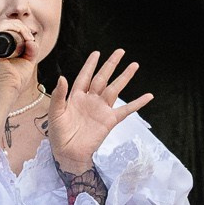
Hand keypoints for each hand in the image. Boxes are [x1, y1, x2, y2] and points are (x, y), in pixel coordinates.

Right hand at [0, 24, 39, 107]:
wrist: (8, 91)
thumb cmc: (15, 80)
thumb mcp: (27, 60)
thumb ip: (31, 49)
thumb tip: (32, 39)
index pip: (6, 28)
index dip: (20, 28)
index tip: (31, 38)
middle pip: (4, 24)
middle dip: (21, 26)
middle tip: (30, 38)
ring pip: (1, 24)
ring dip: (18, 27)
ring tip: (28, 37)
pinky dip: (12, 28)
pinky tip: (23, 35)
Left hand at [48, 48, 152, 172]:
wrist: (68, 153)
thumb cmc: (58, 134)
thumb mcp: (55, 113)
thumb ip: (59, 95)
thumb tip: (62, 77)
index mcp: (76, 96)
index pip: (84, 76)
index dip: (90, 64)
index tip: (97, 53)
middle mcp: (90, 100)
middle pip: (102, 78)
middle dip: (111, 64)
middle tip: (120, 51)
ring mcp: (101, 109)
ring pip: (115, 89)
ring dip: (124, 77)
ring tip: (134, 65)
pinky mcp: (109, 120)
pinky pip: (126, 110)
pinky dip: (137, 103)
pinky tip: (148, 96)